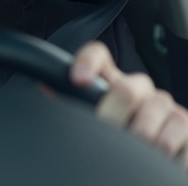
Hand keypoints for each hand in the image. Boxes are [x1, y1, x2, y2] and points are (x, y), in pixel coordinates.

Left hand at [70, 42, 187, 168]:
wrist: (151, 163)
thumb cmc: (117, 141)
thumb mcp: (93, 121)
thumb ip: (72, 103)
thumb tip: (45, 85)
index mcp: (112, 85)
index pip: (98, 56)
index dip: (87, 61)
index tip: (77, 79)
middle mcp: (142, 91)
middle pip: (128, 88)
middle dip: (114, 117)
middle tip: (109, 137)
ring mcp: (167, 108)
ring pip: (157, 112)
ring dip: (143, 140)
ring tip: (134, 153)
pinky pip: (181, 135)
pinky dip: (168, 153)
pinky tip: (157, 159)